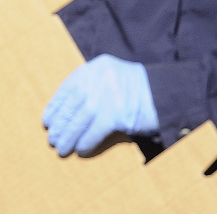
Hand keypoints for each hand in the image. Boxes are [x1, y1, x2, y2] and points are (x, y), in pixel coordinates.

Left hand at [43, 54, 158, 156]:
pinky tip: (81, 150)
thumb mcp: (113, 78)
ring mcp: (108, 95)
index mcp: (97, 66)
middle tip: (52, 139)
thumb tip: (65, 114)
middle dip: (60, 124)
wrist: (169, 95)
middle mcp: (100, 77)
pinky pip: (94, 131)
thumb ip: (93, 87)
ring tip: (61, 148)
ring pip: (80, 119)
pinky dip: (86, 142)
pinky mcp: (116, 113)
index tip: (47, 120)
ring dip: (69, 136)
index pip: (69, 87)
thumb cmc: (139, 91)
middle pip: (73, 104)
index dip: (56, 105)